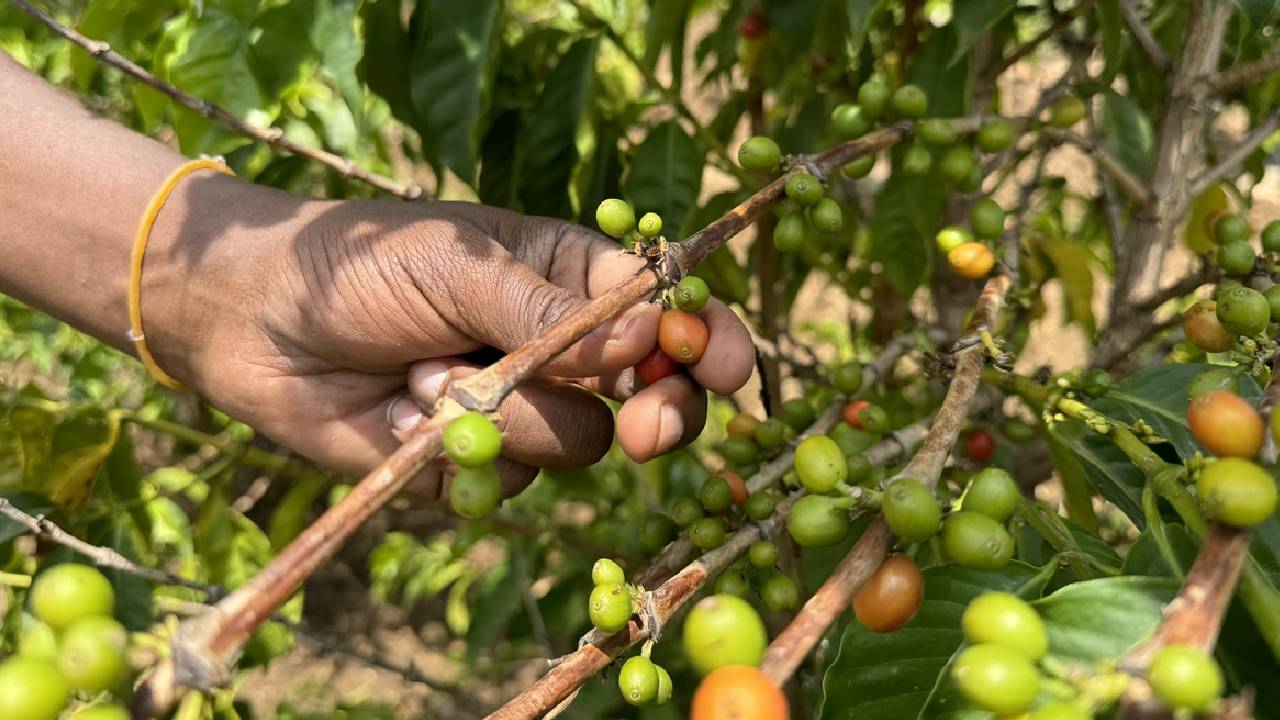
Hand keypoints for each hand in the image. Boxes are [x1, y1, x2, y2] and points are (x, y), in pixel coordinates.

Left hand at [149, 175, 754, 497]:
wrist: (253, 322)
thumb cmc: (360, 266)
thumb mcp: (459, 263)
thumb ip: (552, 310)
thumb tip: (647, 341)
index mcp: (569, 280)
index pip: (665, 314)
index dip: (704, 341)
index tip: (726, 368)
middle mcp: (559, 351)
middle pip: (650, 397)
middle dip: (658, 412)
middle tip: (647, 426)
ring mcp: (520, 411)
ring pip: (576, 445)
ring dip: (510, 415)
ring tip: (427, 372)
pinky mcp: (474, 465)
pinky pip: (507, 484)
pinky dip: (457, 451)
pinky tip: (401, 413)